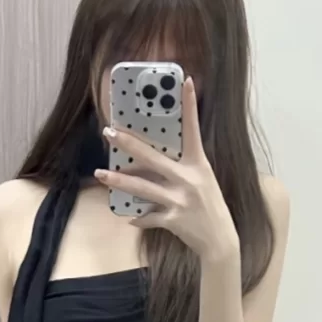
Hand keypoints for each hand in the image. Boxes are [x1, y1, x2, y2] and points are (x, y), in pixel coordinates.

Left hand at [94, 77, 238, 262]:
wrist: (220, 240)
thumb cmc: (210, 206)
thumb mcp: (203, 180)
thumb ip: (182, 167)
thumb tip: (154, 157)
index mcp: (198, 164)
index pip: (193, 130)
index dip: (190, 105)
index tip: (186, 82)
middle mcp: (188, 179)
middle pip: (153, 158)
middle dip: (129, 144)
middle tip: (109, 132)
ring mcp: (180, 200)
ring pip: (143, 188)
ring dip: (119, 181)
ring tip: (101, 174)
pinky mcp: (173, 220)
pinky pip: (149, 217)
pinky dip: (139, 218)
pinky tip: (129, 217)